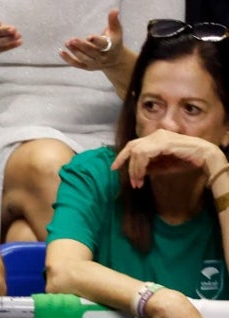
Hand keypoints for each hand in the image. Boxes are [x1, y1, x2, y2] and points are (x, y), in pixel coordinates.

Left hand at [60, 8, 123, 71]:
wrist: (115, 60)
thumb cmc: (114, 41)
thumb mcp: (116, 30)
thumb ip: (113, 20)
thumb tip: (114, 10)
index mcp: (110, 47)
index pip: (103, 45)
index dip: (96, 41)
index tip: (89, 37)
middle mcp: (102, 57)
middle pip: (91, 52)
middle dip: (81, 46)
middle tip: (72, 39)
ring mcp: (94, 63)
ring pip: (83, 58)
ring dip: (74, 51)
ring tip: (67, 43)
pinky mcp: (87, 67)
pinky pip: (76, 64)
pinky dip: (68, 59)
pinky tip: (61, 52)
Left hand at [111, 130, 226, 188]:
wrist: (202, 156)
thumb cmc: (184, 160)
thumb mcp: (162, 165)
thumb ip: (149, 166)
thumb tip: (136, 172)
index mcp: (155, 138)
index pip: (133, 145)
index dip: (122, 156)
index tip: (114, 168)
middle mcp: (156, 135)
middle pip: (131, 147)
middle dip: (124, 163)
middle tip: (125, 178)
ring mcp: (159, 137)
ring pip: (136, 152)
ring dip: (134, 169)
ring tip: (137, 182)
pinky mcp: (163, 142)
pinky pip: (144, 154)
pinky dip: (140, 167)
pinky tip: (142, 176)